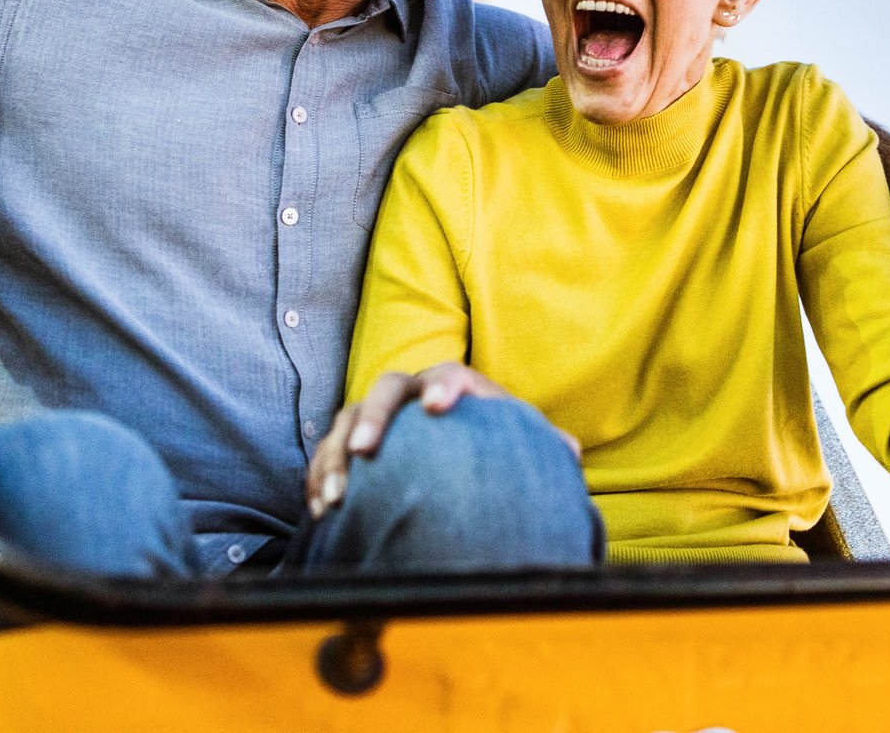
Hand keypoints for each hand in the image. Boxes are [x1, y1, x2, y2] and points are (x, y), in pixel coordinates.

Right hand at [306, 362, 572, 517]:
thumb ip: (538, 444)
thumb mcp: (513, 440)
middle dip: (374, 417)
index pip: (450, 376)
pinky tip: (321, 513)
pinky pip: (326, 455)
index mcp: (454, 384)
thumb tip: (569, 454)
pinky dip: (319, 480)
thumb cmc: (486, 439)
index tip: (437, 406)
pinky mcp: (349, 442)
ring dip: (336, 458)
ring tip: (335, 498)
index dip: (442, 386)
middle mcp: (408, 392)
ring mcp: (374, 414)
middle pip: (385, 390)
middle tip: (367, 450)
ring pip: (346, 422)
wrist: (450, 443)